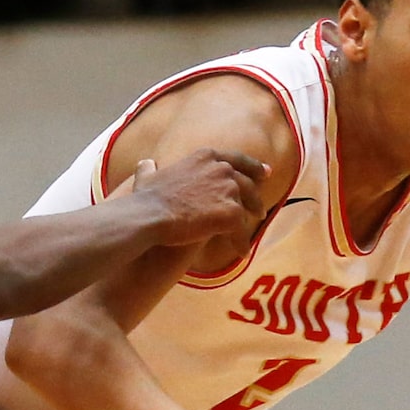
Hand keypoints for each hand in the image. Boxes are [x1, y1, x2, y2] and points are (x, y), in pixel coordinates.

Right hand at [121, 148, 270, 244]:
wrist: (150, 215)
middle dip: (257, 193)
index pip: (235, 159)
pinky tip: (241, 252)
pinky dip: (241, 242)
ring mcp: (228, 189)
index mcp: (205, 157)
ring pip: (247, 205)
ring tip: (254, 228)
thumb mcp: (148, 176)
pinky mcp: (231, 213)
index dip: (251, 166)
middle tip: (261, 205)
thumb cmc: (147, 199)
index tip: (264, 172)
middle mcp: (222, 169)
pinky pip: (241, 230)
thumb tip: (145, 164)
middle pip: (246, 182)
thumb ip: (149, 169)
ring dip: (251, 217)